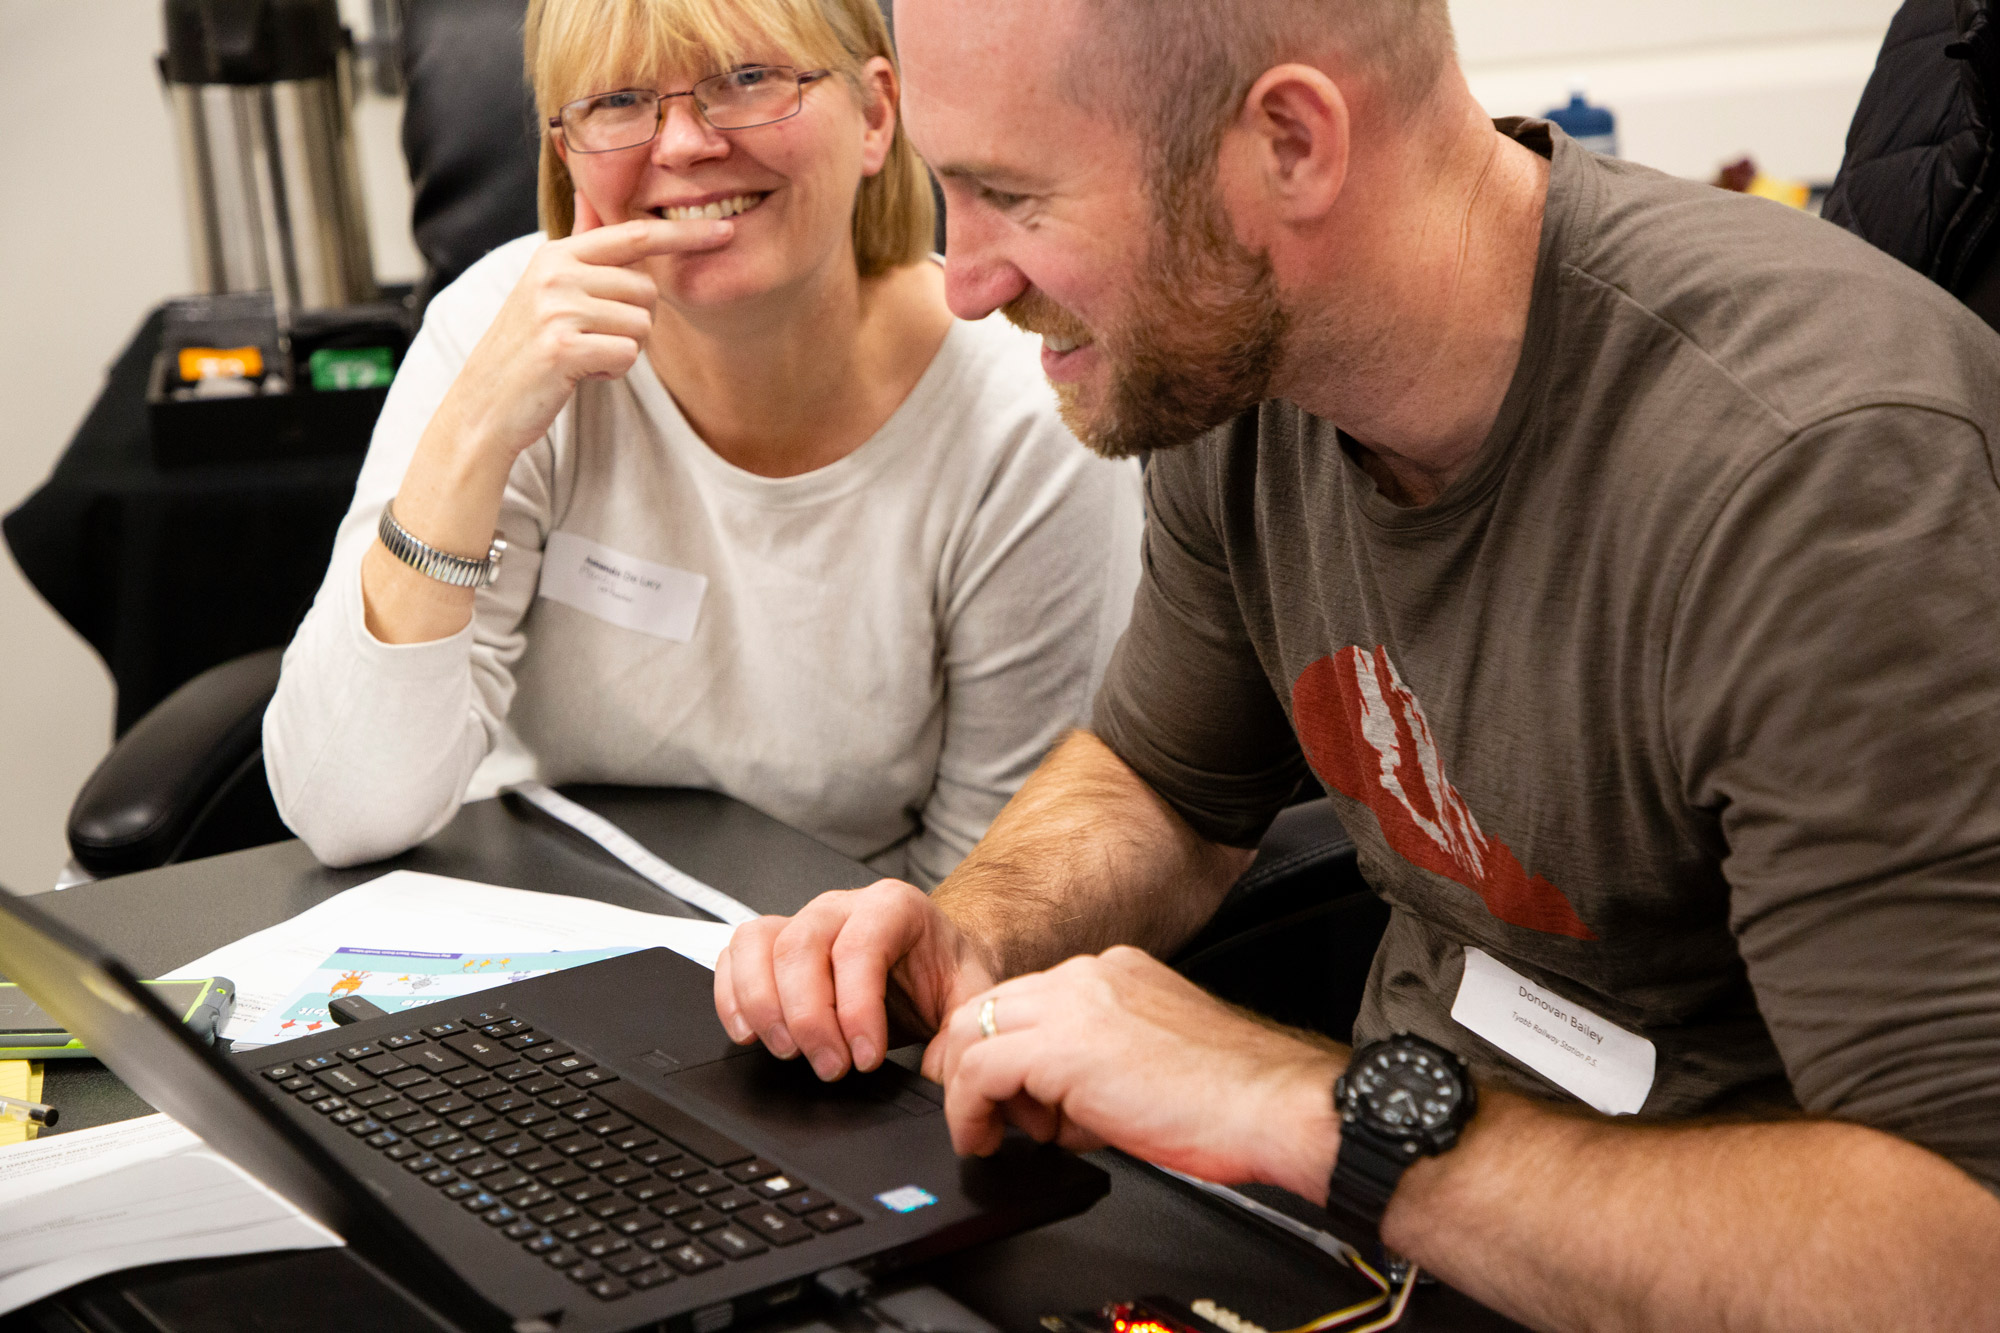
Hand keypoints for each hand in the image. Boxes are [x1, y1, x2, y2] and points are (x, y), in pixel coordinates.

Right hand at [433, 190, 733, 468]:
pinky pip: (628, 355)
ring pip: (642, 325)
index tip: (726, 232)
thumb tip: (590, 200)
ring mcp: (557, 308)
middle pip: (647, 291)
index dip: (683, 234)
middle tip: (593, 339)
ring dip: (622, 350)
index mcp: (557, 254)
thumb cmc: (528, 351)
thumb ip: (581, 255)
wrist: (483, 406)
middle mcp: (556, 273)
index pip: (634, 235)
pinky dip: (611, 371)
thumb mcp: (547, 291)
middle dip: (635, 323)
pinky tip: (579, 373)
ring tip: (582, 355)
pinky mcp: (563, 346)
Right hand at [713, 879, 999, 1082]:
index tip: (865, 1059)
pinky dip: (732, 995)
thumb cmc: (946, 972)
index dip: (856, 1008)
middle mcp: (842, 906)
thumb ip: (961, 1032)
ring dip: (763, 1005)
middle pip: (801, 946)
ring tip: (787, 1052)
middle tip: (829, 1067)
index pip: (860, 948)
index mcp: (894, 908)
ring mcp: (802, 919)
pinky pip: (736, 953)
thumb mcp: (970, 997)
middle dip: (808, 1017)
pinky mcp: (774, 942)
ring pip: (758, 944)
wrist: (934, 956)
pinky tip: (748, 1033)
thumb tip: (940, 1073)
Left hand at [935, 946, 1345, 1195]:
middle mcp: (1091, 975)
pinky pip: (977, 1070)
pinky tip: (985, 1139)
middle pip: (988, 1005)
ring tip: (997, 1133)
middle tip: (992, 1117)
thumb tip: (1058, 1107)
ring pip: (972, 1030)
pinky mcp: (1062, 1046)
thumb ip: (1098, 1065)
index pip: (1027, 999)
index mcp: (1116, 973)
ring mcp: (1074, 1003)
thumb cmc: (1231, 1100)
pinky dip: (967, 1110)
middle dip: (979, 1066)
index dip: (1009, 1053)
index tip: (1009, 1097)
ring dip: (972, 1090)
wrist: (1271, 1105)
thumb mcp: (1149, 1063)